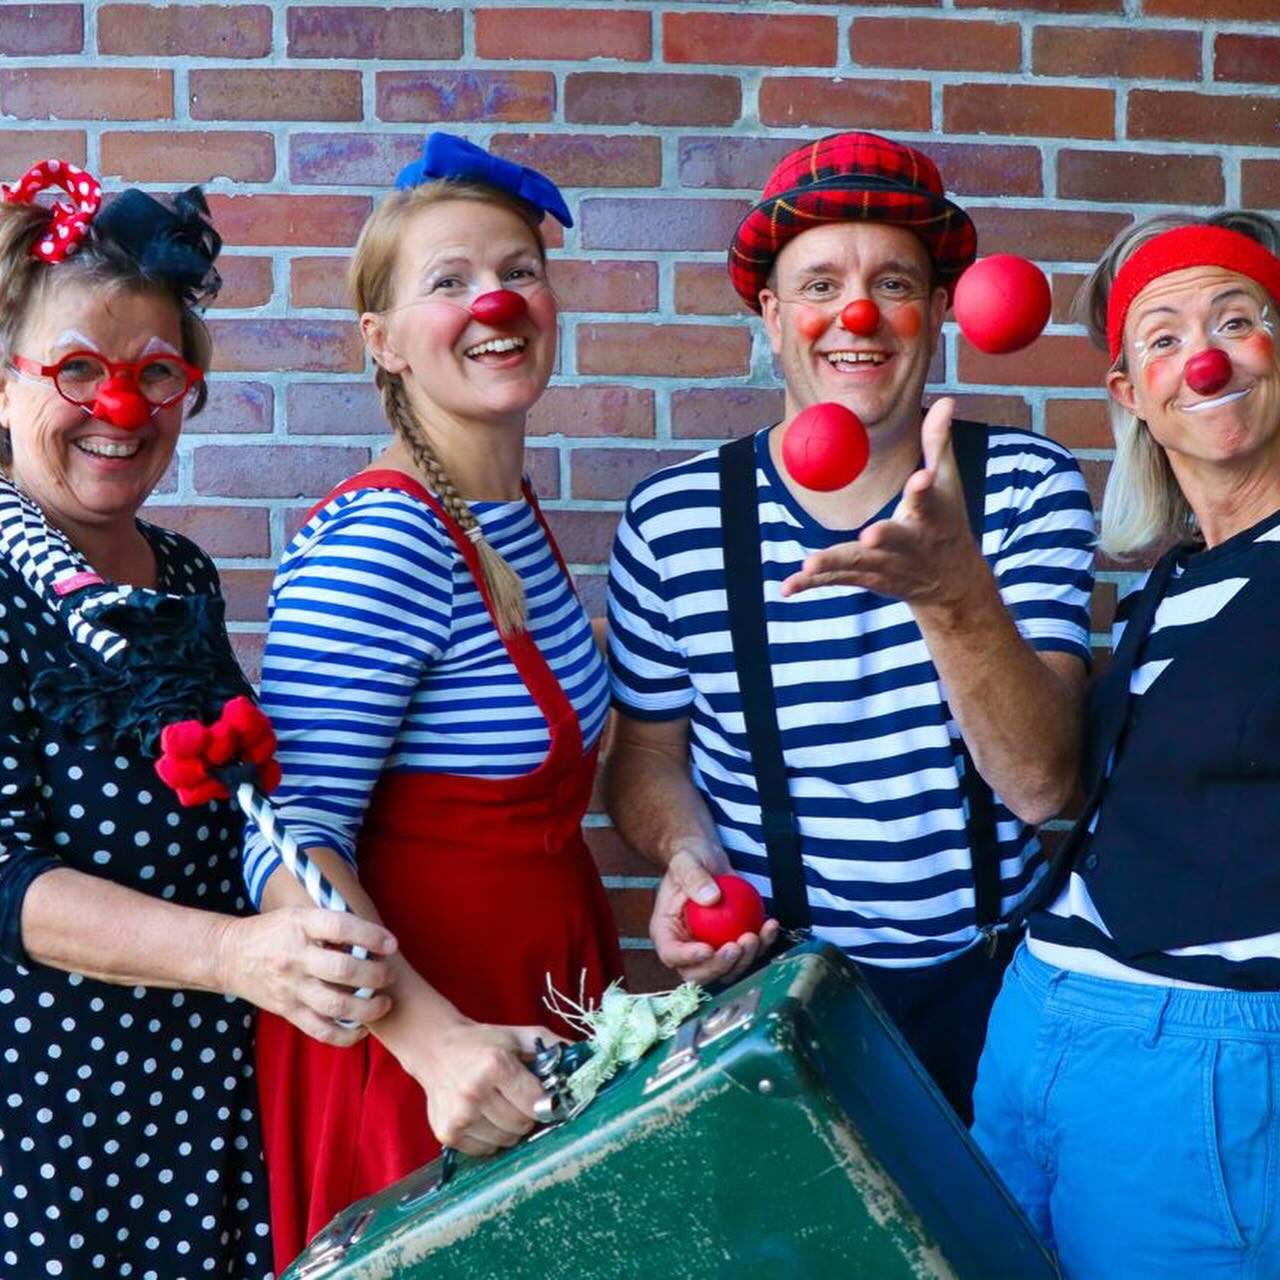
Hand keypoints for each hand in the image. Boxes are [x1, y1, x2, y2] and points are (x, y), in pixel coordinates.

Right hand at [215, 907, 396, 1046]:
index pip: (340, 927)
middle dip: (375, 974)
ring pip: (336, 1004)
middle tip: (390, 975)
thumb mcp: (298, 914)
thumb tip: (373, 937)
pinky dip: (346, 1034)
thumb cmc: (273, 931)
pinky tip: (363, 1028)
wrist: (229, 956)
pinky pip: (321, 1030)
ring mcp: (291, 988)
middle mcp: (296, 957)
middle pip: (343, 970)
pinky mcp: (288, 1012)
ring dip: (368, 1007)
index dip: (370, 935)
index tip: (392, 943)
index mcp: (300, 926)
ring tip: (384, 1003)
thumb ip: (331, 925)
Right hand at [415, 1021, 559, 1155]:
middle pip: (522, 1125)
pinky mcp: (447, 1134)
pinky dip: (492, 1137)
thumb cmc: (484, 1043)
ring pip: (506, 1141)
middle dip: (528, 1114)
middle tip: (518, 1098)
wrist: (435, 1049)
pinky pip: (486, 1150)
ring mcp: (459, 1116)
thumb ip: (554, 1047)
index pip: (536, 1103)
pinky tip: (483, 1116)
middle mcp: (474, 1092)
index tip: (546, 1097)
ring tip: (499, 1105)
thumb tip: (590, 1058)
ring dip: (510, 1128)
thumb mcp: (520, 1037)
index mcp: (495, 1065)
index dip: (546, 1102)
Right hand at [650, 850, 779, 984]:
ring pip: (727, 970)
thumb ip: (694, 878)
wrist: (707, 860)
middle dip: (720, 967)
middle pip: (699, 973)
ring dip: (744, 960)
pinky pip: (748, 953)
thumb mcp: (687, 861)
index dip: (688, 958)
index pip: (671, 954)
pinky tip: (770, 926)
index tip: (708, 949)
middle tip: (736, 946)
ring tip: (755, 935)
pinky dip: (762, 944)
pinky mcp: (731, 943)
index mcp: (666, 931)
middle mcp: (686, 946)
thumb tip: (712, 898)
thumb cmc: (691, 859)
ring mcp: (710, 948)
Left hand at [781, 398, 985, 607]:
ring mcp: (886, 565)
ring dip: (834, 563)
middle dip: (884, 537)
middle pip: (894, 539)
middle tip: (870, 535)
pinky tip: (787, 587)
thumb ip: (938, 442)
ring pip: (858, 563)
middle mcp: (909, 544)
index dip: (924, 488)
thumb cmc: (945, 522)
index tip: (923, 478)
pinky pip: (836, 580)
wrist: (950, 584)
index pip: (928, 499)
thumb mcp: (948, 483)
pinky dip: (811, 584)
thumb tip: (947, 398)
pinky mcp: (866, 578)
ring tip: (809, 564)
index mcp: (931, 516)